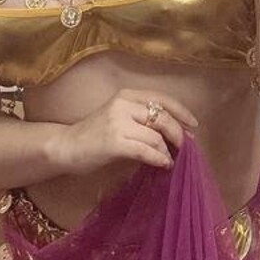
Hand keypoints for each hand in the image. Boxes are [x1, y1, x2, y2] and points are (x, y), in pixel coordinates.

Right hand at [52, 88, 198, 175]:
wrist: (65, 147)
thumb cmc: (94, 136)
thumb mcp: (119, 118)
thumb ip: (143, 120)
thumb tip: (177, 132)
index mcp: (126, 95)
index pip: (162, 99)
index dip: (181, 112)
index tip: (194, 125)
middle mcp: (123, 104)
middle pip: (163, 118)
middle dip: (178, 134)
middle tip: (185, 148)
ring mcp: (118, 122)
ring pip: (156, 136)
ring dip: (168, 151)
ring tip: (170, 160)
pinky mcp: (114, 142)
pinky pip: (146, 150)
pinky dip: (159, 158)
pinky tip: (163, 165)